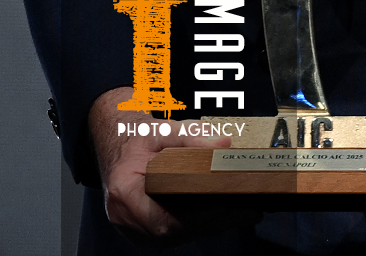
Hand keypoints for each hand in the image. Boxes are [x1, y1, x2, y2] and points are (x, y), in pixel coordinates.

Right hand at [89, 87, 257, 243]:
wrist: (116, 141)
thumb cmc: (135, 137)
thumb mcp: (161, 130)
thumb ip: (192, 136)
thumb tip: (223, 145)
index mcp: (124, 195)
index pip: (165, 219)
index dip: (199, 216)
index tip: (227, 204)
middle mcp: (127, 219)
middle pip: (177, 231)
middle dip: (215, 222)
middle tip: (249, 210)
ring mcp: (135, 229)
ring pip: (179, 235)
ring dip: (213, 225)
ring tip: (246, 212)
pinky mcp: (145, 231)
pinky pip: (176, 232)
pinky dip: (201, 223)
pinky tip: (226, 213)